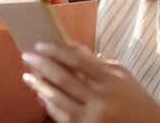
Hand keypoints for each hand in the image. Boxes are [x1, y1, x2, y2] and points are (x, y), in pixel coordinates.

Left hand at [21, 43, 159, 122]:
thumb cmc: (132, 96)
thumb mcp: (119, 74)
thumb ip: (95, 61)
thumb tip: (68, 45)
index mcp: (111, 80)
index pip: (78, 60)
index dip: (56, 51)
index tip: (39, 44)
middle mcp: (102, 99)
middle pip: (65, 79)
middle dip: (42, 66)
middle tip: (26, 56)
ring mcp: (94, 117)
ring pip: (59, 100)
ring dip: (40, 86)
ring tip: (28, 75)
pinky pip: (62, 117)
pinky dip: (49, 105)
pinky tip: (40, 95)